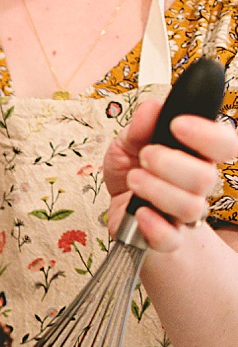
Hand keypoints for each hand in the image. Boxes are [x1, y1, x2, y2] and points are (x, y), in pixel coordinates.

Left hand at [104, 100, 237, 251]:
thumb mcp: (127, 145)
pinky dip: (154, 225)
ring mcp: (185, 215)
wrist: (123, 214)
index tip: (178, 125)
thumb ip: (139, 128)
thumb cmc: (133, 174)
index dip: (207, 134)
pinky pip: (171, 237)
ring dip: (157, 189)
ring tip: (134, 179)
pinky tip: (140, 212)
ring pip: (190, 206)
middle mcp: (197, 186)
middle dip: (170, 163)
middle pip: (206, 176)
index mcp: (195, 157)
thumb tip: (152, 107)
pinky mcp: (167, 239)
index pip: (224, 145)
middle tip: (145, 156)